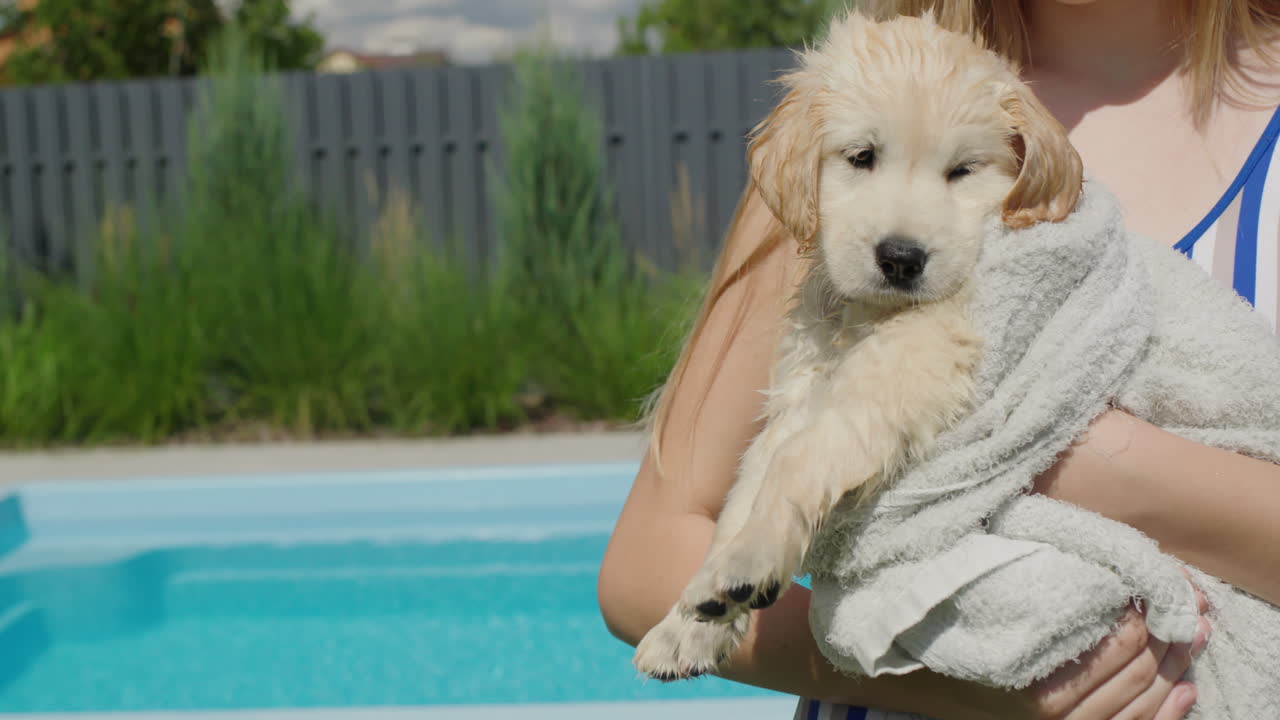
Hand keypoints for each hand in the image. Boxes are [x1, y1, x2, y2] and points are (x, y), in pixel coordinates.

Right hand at [914, 590, 1209, 719]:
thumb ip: (1029, 579)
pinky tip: (1184, 690)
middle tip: (1191, 606)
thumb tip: (1090, 556)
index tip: (1160, 582)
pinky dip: (1166, 712)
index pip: (1120, 644)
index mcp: (1038, 688)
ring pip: (1144, 705)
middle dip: (1171, 638)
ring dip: (1177, 671)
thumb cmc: (940, 630)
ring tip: (1194, 638)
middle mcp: (1056, 719)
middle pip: (1140, 673)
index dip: (1149, 610)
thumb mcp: (982, 601)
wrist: (907, 680)